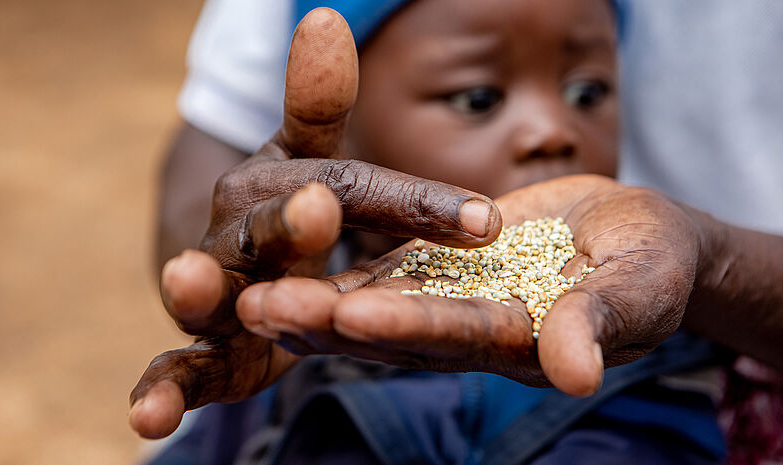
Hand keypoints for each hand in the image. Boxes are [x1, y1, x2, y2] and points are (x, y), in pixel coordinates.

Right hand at [130, 8, 501, 438]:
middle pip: (263, 230)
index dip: (408, 200)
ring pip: (204, 294)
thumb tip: (326, 18)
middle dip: (289, 223)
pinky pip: (177, 368)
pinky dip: (158, 389)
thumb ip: (322, 110)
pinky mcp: (204, 352)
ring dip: (195, 289)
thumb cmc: (288, 212)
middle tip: (319, 207)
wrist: (237, 269)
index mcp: (273, 187)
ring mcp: (212, 296)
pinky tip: (146, 417)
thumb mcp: (310, 161)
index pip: (347, 186)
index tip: (485, 220)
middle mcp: (235, 237)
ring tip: (186, 278)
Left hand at [238, 175, 702, 396]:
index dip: (406, 327)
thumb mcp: (642, 285)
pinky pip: (377, 276)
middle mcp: (470, 333)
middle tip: (264, 309)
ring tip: (250, 294)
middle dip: (329, 323)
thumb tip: (574, 369)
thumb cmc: (650, 260)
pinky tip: (284, 263)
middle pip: (392, 333)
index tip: (351, 314)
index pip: (456, 337)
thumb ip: (605, 320)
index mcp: (520, 342)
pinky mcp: (432, 273)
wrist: (628, 232)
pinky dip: (333, 273)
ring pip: (370, 308)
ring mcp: (445, 304)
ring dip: (311, 303)